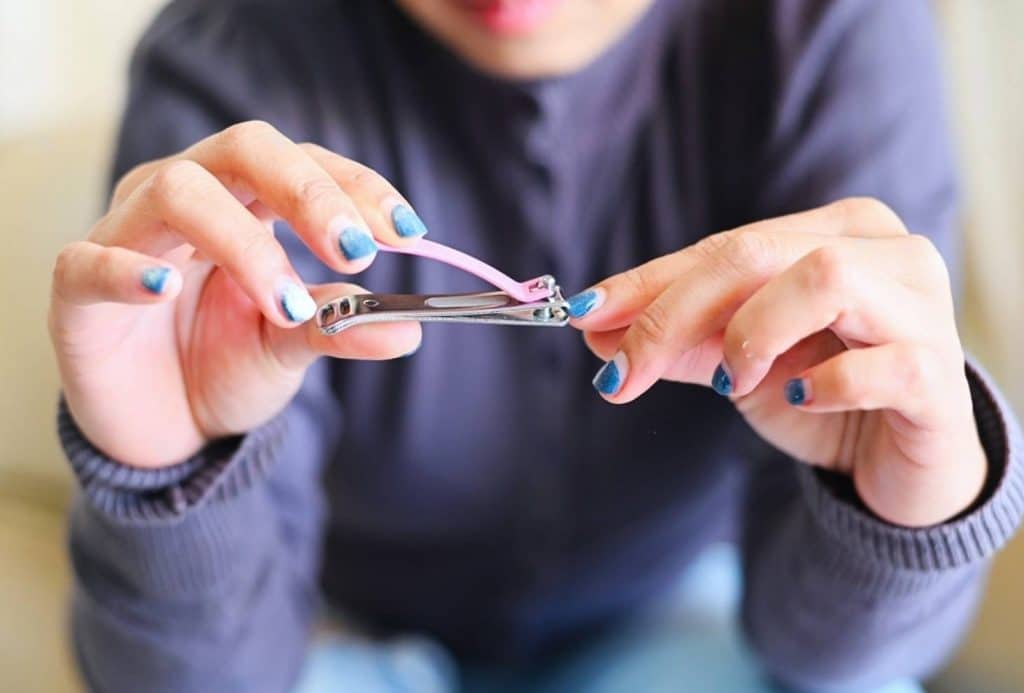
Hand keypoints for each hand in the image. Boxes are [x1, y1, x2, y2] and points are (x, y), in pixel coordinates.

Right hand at [49, 121, 426, 467]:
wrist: (163, 424)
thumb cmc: (225, 364)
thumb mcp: (292, 346)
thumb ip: (340, 327)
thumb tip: (408, 329)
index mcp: (246, 201)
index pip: (304, 162)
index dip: (355, 185)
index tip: (408, 232)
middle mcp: (187, 198)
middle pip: (244, 149)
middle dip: (309, 192)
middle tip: (356, 249)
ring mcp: (128, 234)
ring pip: (178, 192)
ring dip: (245, 244)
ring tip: (286, 305)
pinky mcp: (77, 288)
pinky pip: (90, 262)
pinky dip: (127, 270)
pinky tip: (166, 289)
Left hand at [569, 199, 986, 526]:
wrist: (901, 464)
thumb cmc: (823, 395)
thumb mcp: (737, 364)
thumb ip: (675, 342)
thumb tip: (594, 329)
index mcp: (834, 231)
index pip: (724, 246)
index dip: (646, 283)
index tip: (583, 314)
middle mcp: (884, 251)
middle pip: (757, 254)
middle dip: (671, 313)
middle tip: (622, 372)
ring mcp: (922, 307)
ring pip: (825, 278)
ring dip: (753, 333)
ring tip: (728, 381)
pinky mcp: (938, 374)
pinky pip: (879, 364)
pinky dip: (823, 385)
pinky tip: (800, 397)